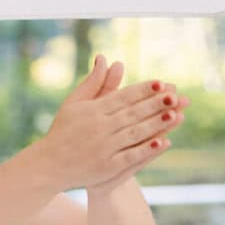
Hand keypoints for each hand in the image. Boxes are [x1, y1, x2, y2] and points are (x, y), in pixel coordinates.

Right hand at [36, 57, 184, 190]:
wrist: (48, 165)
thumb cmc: (62, 131)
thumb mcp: (74, 103)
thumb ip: (93, 82)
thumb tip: (104, 58)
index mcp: (92, 110)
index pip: (122, 97)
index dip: (143, 90)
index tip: (161, 82)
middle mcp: (99, 127)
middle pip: (132, 113)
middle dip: (155, 104)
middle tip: (175, 95)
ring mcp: (104, 148)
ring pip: (134, 133)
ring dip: (156, 124)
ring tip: (176, 114)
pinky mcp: (107, 167)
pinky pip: (130, 156)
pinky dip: (146, 150)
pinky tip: (162, 142)